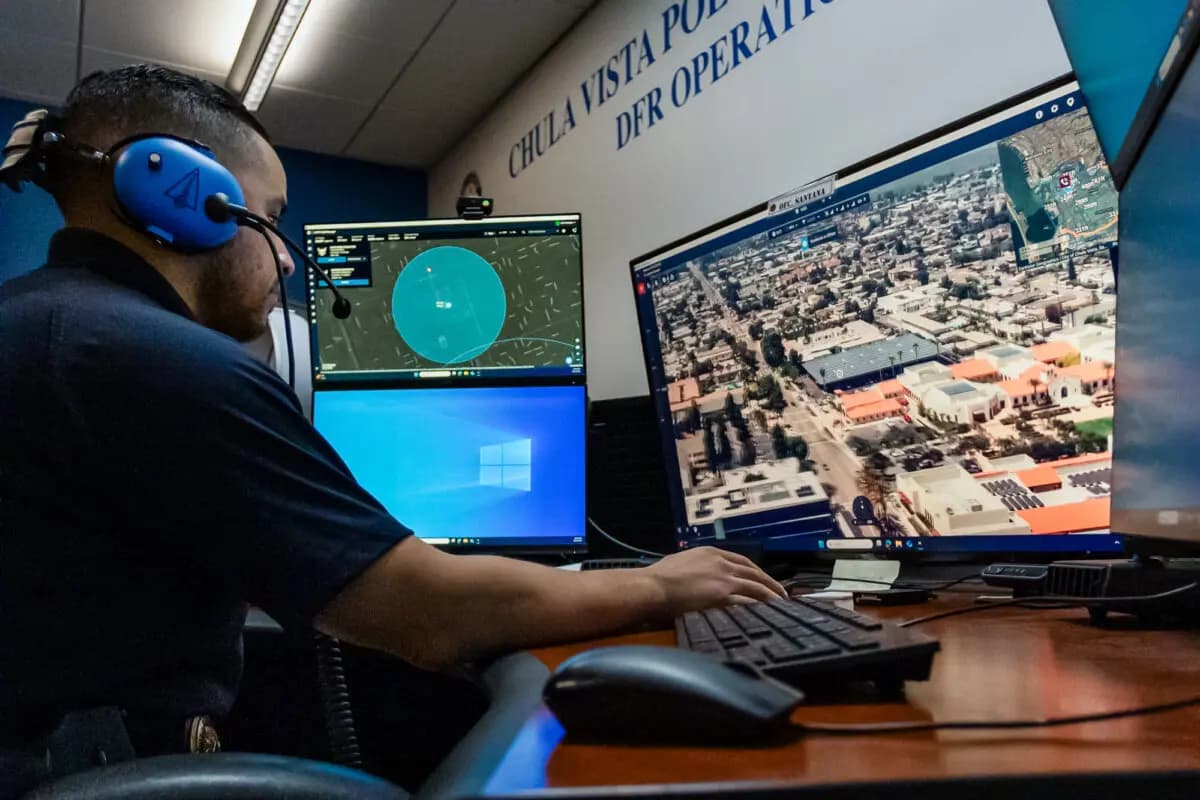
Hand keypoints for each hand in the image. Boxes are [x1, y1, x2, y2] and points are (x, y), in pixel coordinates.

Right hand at [644, 547, 787, 618]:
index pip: (743, 561)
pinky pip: (747, 603)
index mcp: (712, 553)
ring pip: (756, 588)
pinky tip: (765, 614)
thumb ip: (696, 566)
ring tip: (780, 605)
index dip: (757, 571)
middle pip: (755, 574)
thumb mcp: (681, 561)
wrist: (653, 586)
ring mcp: (724, 580)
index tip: (764, 579)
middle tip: (782, 593)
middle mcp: (722, 564)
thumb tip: (698, 574)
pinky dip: (759, 608)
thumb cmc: (659, 576)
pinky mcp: (722, 597)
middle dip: (771, 584)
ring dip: (771, 596)